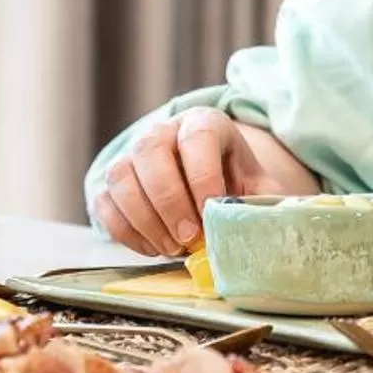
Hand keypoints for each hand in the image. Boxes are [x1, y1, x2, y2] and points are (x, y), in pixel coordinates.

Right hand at [92, 108, 262, 256]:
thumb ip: (265, 204)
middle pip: (150, 151)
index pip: (197, 136)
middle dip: (168, 199)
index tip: (212, 210)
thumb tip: (268, 227)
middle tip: (188, 237)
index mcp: (205, 123)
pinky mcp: (111, 184)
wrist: (212, 190)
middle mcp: (163, 131)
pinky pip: (104, 203)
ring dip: (144, 218)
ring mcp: (132, 155)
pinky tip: (154, 248)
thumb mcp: (261, 190)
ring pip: (120, 176)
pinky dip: (125, 231)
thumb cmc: (239, 187)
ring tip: (173, 248)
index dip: (203, 174)